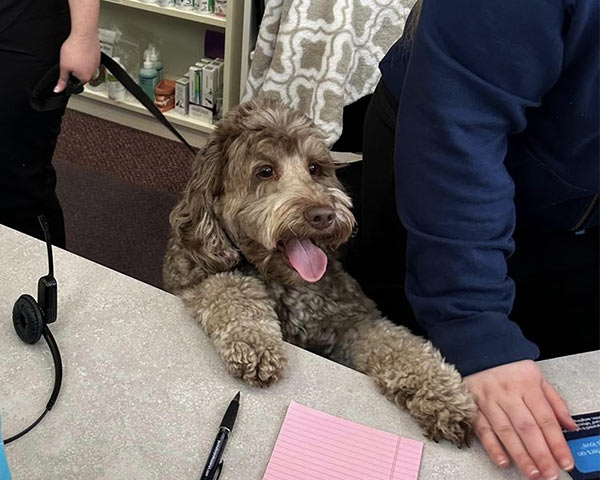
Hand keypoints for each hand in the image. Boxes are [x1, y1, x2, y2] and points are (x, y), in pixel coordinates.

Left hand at [54, 33, 99, 92]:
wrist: (84, 34)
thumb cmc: (75, 48)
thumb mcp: (63, 66)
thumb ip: (62, 79)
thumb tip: (58, 90)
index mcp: (85, 78)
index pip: (75, 83)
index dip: (68, 77)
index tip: (65, 70)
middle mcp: (92, 73)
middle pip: (81, 75)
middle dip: (74, 69)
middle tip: (69, 61)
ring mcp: (96, 65)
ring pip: (85, 67)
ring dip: (79, 63)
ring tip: (74, 54)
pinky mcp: (97, 56)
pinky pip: (89, 60)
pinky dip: (84, 57)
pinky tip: (80, 51)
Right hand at [465, 360, 576, 479]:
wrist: (478, 352)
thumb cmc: (509, 368)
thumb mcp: (537, 377)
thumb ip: (555, 402)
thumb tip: (570, 425)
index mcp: (526, 385)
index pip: (545, 418)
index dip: (557, 442)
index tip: (564, 461)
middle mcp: (507, 393)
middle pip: (527, 427)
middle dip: (540, 454)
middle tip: (549, 473)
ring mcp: (488, 400)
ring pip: (506, 431)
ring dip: (520, 454)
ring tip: (532, 472)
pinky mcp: (473, 406)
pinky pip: (482, 429)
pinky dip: (492, 446)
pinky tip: (503, 460)